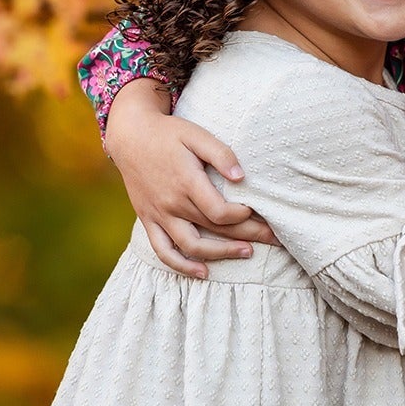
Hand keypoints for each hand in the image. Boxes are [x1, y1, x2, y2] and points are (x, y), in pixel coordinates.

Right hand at [104, 79, 274, 278]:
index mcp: (186, 182)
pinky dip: (182, 265)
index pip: (220, 212)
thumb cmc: (168, 133)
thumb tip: (241, 177)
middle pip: (214, 229)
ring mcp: (159, 215)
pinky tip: (203, 272)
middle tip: (274, 238)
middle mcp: (172, 203)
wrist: (130, 136)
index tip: (256, 210)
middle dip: (248, 235)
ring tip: (248, 252)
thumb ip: (220, 154)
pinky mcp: (149, 220)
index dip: (243, 215)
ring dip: (221, 254)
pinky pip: (163, 251)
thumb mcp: (196, 134)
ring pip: (192, 245)